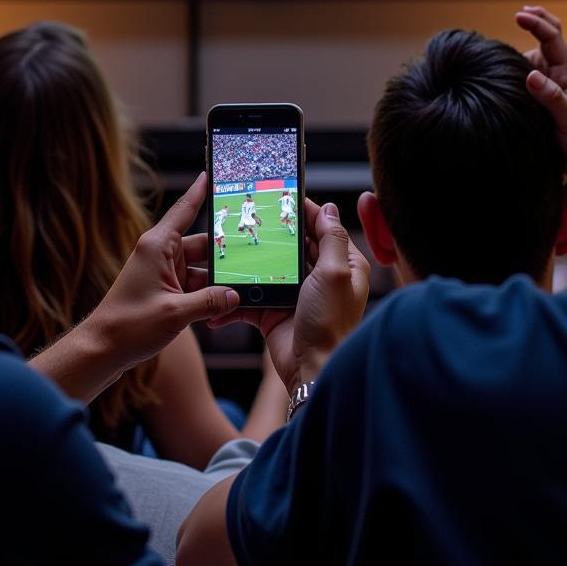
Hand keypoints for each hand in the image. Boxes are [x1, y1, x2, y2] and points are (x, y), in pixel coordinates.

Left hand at [89, 173, 239, 369]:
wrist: (102, 350)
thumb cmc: (128, 327)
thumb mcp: (174, 314)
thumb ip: (209, 302)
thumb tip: (236, 295)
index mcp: (157, 247)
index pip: (184, 210)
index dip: (200, 191)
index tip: (213, 174)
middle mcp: (160, 255)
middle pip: (202, 244)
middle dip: (226, 251)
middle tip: (255, 250)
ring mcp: (163, 273)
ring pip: (202, 268)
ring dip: (219, 280)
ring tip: (246, 286)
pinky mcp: (165, 291)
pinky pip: (195, 286)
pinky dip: (210, 295)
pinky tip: (227, 306)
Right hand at [207, 199, 369, 395]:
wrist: (311, 369)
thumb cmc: (330, 324)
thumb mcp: (335, 273)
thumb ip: (332, 239)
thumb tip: (328, 208)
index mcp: (343, 265)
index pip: (323, 228)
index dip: (304, 211)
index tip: (283, 196)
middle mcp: (321, 277)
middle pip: (294, 245)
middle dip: (273, 233)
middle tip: (252, 215)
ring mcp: (296, 294)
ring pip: (270, 267)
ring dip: (252, 261)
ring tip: (233, 246)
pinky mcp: (274, 311)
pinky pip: (252, 296)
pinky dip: (237, 295)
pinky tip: (223, 291)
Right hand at [515, 5, 566, 180]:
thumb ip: (551, 98)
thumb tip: (530, 75)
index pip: (552, 38)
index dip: (536, 22)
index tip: (519, 15)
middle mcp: (558, 77)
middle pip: (547, 40)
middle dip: (536, 22)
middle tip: (520, 13)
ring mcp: (550, 89)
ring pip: (533, 59)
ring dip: (521, 48)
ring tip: (502, 47)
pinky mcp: (542, 102)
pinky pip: (526, 79)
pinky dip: (515, 70)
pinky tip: (501, 75)